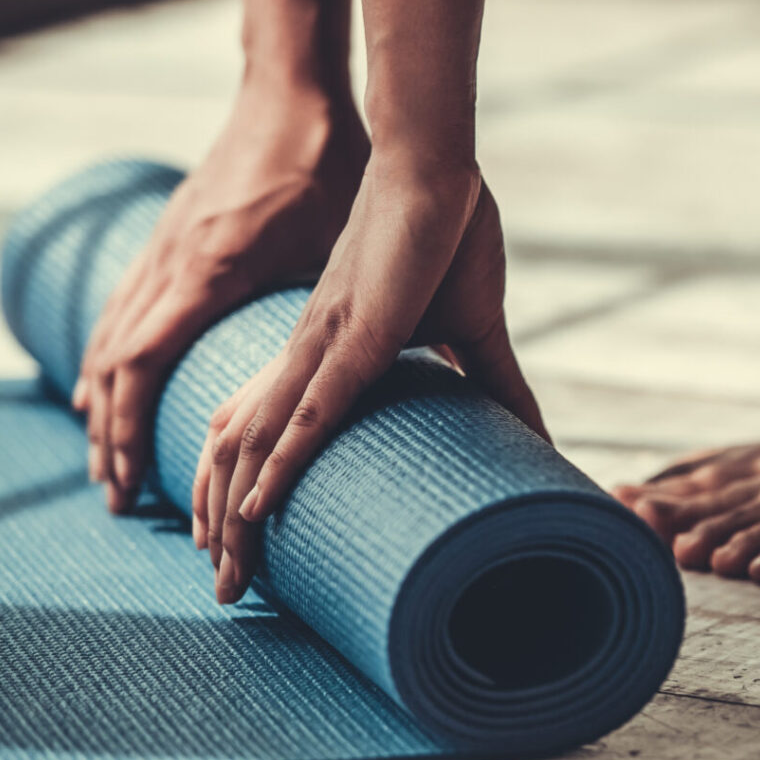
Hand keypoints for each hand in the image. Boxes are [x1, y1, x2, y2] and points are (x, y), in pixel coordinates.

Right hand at [72, 87, 368, 511]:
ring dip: (103, 402)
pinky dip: (106, 354)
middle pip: (117, 366)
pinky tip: (103, 383)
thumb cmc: (327, 161)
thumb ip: (377, 309)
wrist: (290, 88)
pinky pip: (121, 308)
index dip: (133, 426)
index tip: (134, 481)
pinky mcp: (171, 234)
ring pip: (111, 338)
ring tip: (105, 461)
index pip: (146, 364)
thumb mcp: (346, 243)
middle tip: (116, 497)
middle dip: (111, 435)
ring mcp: (165, 246)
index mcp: (213, 271)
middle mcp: (175, 264)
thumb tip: (446, 359)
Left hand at [194, 157, 543, 602]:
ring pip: (258, 446)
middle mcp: (307, 355)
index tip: (237, 545)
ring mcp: (323, 347)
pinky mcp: (353, 338)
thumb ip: (495, 385)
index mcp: (327, 351)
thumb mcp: (473, 329)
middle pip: (240, 452)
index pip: (266, 432)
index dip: (244, 489)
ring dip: (234, 516)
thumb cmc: (450, 233)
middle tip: (225, 591)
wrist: (438, 168)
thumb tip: (535, 435)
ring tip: (226, 575)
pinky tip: (252, 512)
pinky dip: (276, 465)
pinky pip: (303, 413)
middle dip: (223, 527)